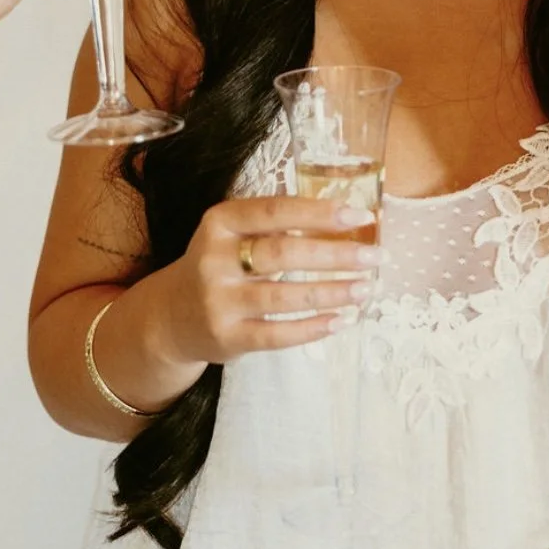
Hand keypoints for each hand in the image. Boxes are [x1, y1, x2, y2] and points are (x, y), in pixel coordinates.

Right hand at [154, 196, 381, 364]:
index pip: (276, 210)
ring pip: (285, 295)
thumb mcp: (233, 232)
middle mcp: (215, 259)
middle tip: (375, 256)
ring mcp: (219, 301)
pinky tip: (342, 320)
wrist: (172, 315)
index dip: (320, 213)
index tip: (361, 216)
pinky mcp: (227, 337)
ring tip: (367, 288)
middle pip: (284, 253)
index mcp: (221, 222)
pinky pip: (278, 334)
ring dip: (333, 292)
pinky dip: (314, 328)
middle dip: (336, 255)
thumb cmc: (220, 263)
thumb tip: (343, 217)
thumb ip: (275, 222)